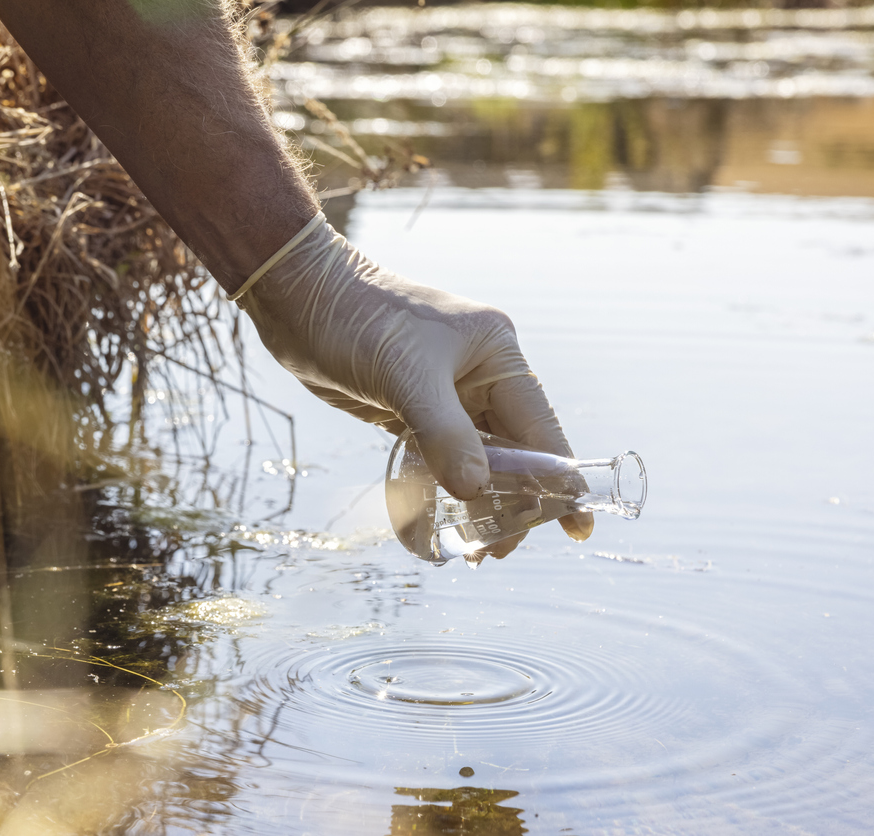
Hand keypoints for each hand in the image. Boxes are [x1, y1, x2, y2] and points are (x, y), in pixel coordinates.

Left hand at [234, 216, 592, 553]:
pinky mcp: (413, 409)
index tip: (576, 526)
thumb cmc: (357, 320)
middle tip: (496, 551)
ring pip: (479, 459)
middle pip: (514, 451)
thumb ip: (444, 435)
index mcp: (497, 354)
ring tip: (474, 550)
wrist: (297, 296)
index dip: (559, 479)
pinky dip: (447, 488)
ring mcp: (448, 394)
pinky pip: (443, 458)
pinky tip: (446, 521)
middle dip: (513, 502)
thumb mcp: (405, 376)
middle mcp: (480, 375)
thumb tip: (477, 491)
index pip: (540, 427)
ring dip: (479, 502)